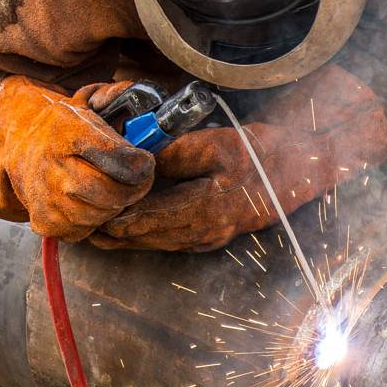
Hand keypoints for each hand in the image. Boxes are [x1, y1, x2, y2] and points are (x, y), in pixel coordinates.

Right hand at [0, 76, 155, 241]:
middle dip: (134, 188)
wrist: (20, 151)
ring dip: (114, 204)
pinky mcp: (46, 223)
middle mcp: (52, 167)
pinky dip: (94, 219)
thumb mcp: (86, 114)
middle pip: (115, 194)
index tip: (144, 161)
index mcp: (66, 132)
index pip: (122, 160)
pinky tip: (87, 200)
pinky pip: (86, 230)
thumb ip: (119, 129)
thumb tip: (146, 149)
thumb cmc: (61, 132)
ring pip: (103, 215)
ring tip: (109, 188)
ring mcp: (46, 199)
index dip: (141, 164)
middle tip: (136, 180)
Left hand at [89, 124, 283, 251]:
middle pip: (147, 237)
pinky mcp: (216, 235)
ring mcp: (211, 236)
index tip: (89, 211)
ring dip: (128, 239)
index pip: (145, 218)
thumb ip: (173, 154)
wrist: (305, 169)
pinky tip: (133, 232)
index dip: (114, 217)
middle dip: (113, 233)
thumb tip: (137, 159)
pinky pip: (173, 240)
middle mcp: (205, 231)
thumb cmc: (263, 153)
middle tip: (82, 228)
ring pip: (159, 243)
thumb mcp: (216, 144)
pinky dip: (149, 237)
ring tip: (98, 233)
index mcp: (203, 209)